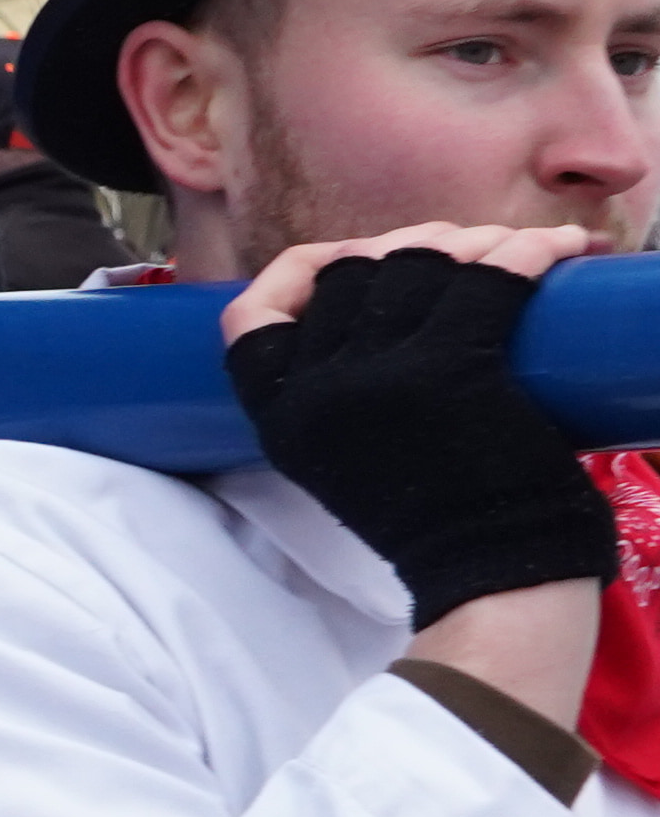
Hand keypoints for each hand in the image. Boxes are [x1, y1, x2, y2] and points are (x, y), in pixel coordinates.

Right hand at [221, 228, 613, 726]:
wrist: (493, 576)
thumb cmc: (435, 524)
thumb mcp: (344, 463)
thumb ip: (339, 404)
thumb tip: (382, 323)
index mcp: (283, 418)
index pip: (250, 313)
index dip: (299, 271)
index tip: (351, 260)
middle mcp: (321, 390)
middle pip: (349, 271)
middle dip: (404, 246)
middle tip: (457, 254)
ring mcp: (387, 377)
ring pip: (418, 262)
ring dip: (471, 240)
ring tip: (510, 249)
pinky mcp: (459, 369)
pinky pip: (492, 276)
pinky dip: (534, 249)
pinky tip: (566, 247)